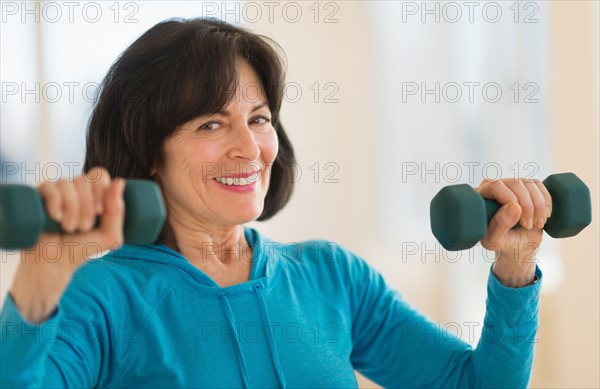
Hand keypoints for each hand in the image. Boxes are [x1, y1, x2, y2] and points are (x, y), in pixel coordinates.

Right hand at [9, 167, 124, 322]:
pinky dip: (56, 203)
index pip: (99, 175)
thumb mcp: (109, 235)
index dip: (101, 190)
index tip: (100, 212)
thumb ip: (117, 212)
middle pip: (84, 180)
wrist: (54, 263)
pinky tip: (56, 218)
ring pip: (67, 184)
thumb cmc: (82, 248)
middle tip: (84, 228)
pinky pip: (49, 188)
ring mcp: (55, 190)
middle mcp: (74, 188)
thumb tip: (119, 182)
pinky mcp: (37, 196)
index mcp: (92, 193)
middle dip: (87, 205)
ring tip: (69, 228)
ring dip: (72, 208)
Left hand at [475, 177, 551, 286]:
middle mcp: (493, 186)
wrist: (518, 245)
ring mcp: (511, 184)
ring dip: (538, 205)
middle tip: (529, 225)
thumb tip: (514, 206)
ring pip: (530, 183)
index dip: (511, 199)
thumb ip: (499, 226)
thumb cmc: (502, 244)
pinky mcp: (526, 187)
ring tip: (537, 224)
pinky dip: (546, 202)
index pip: (495, 186)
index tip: (520, 220)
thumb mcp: (495, 242)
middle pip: (515, 183)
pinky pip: (539, 185)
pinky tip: (543, 216)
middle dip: (528, 206)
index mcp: (479, 196)